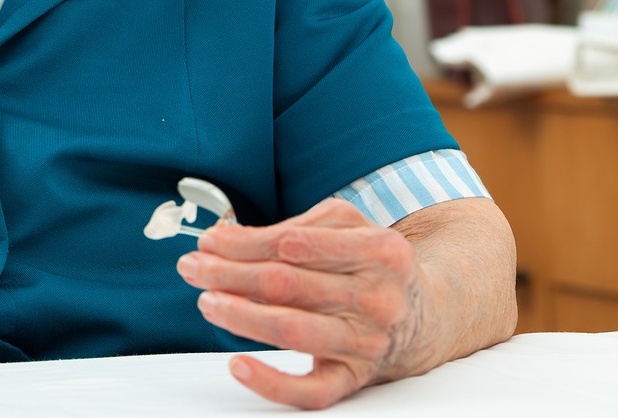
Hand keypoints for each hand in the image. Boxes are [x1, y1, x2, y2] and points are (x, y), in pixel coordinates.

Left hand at [177, 198, 425, 409]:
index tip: (210, 241)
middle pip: (287, 285)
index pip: (296, 244)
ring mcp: (368, 343)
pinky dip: (271, 383)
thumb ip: (294, 226)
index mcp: (381, 251)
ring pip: (292, 331)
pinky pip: (311, 391)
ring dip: (239, 315)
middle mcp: (379, 298)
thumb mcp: (349, 226)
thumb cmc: (372, 264)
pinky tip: (237, 365)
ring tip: (206, 301)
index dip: (245, 243)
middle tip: (192, 267)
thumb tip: (226, 238)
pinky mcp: (355, 378)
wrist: (424, 316)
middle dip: (229, 274)